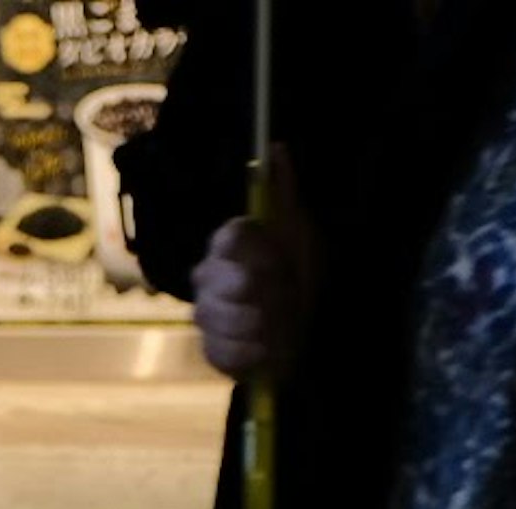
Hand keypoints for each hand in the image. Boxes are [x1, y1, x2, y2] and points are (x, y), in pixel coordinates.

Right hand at [192, 149, 311, 383]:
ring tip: (281, 328)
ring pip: (217, 317)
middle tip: (287, 300)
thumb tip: (276, 147)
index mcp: (229, 243)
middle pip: (220, 281)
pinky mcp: (212, 348)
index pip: (229, 239)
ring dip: (259, 326)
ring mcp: (206, 313)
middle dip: (263, 295)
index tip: (280, 265)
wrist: (309, 328)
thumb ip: (284, 193)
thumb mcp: (299, 231)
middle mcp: (208, 275)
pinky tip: (265, 350)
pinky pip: (219, 351)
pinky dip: (248, 354)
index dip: (257, 253)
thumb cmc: (302, 275)